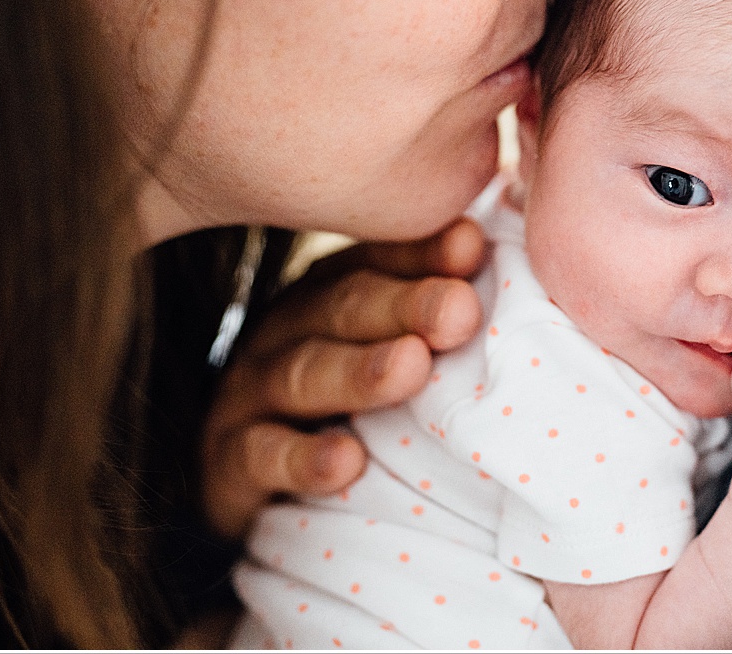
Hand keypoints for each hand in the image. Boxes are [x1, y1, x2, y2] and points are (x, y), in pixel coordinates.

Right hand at [200, 219, 486, 538]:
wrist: (265, 486)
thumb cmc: (364, 408)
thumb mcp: (400, 349)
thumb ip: (447, 310)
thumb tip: (502, 257)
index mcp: (334, 291)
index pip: (380, 260)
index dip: (424, 253)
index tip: (474, 246)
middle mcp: (289, 330)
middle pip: (347, 308)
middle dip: (407, 306)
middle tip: (460, 310)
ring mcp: (251, 393)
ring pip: (304, 375)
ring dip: (360, 372)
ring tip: (412, 368)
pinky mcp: (229, 462)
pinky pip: (262, 456)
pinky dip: (303, 459)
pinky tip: (346, 461)